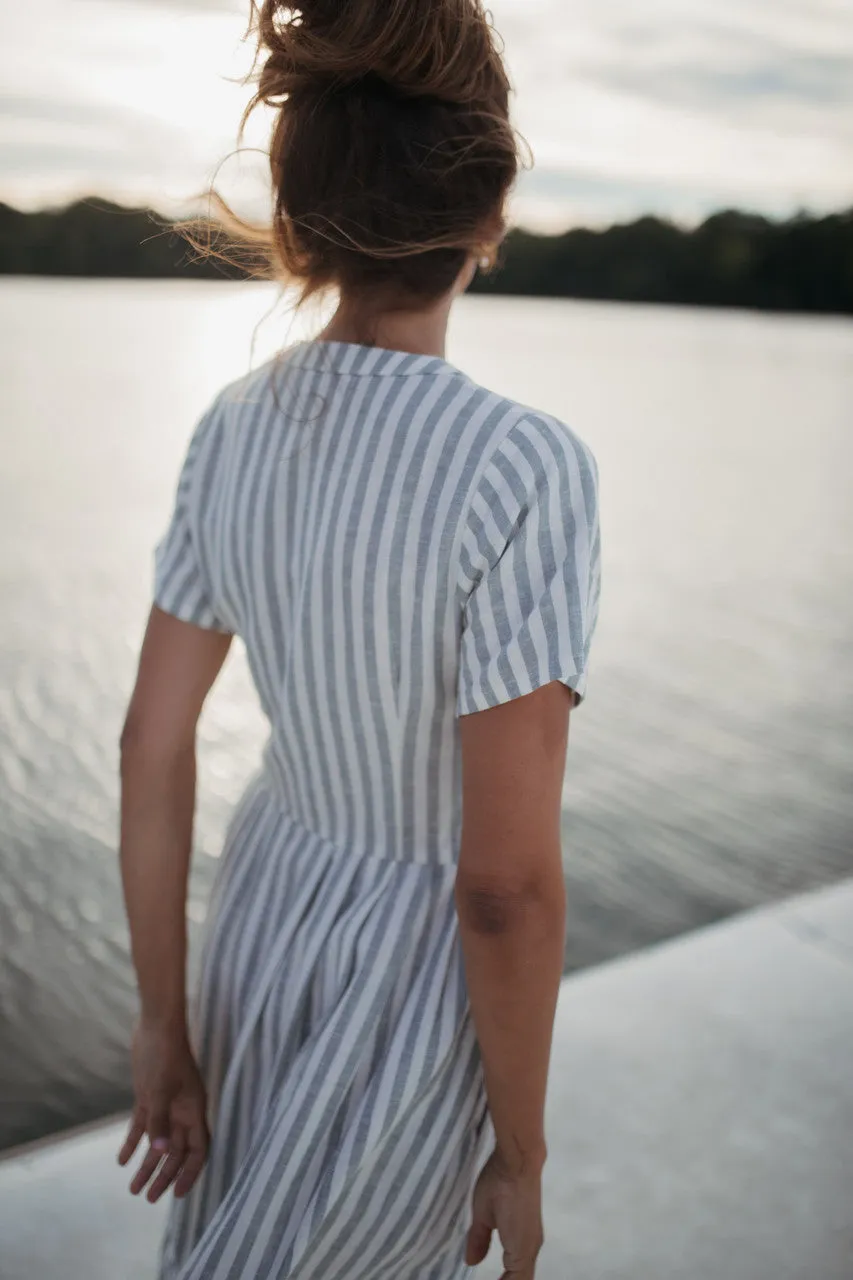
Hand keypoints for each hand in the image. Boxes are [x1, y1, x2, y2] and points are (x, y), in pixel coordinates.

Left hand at [117, 1019, 209, 1202]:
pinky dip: (133, 1143)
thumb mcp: (160, 1090)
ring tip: (132, 1188)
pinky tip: (121, 1160)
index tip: (178, 1195)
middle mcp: (183, 1111)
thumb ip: (159, 1122)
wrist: (156, 1026)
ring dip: (147, 1165)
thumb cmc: (164, 1056)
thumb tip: (159, 1153)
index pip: (198, 1149)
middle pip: (176, 1151)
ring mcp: (166, 1105)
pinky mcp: (149, 1097)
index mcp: (194, 1110)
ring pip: (158, 1143)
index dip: (190, 1173)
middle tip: (147, 1197)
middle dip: (163, 1176)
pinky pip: (143, 1127)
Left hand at [464, 1147, 544, 1278]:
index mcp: (521, 1250)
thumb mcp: (482, 1213)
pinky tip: (505, 1263)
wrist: (520, 1159)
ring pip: (526, 1269)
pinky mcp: (532, 1225)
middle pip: (523, 1279)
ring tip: (497, 1277)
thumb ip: (478, 1239)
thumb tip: (471, 1262)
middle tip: (490, 1279)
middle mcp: (532, 1247)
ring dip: (512, 1277)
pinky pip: (526, 1256)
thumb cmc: (499, 1185)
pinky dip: (516, 1267)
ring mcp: (534, 1236)